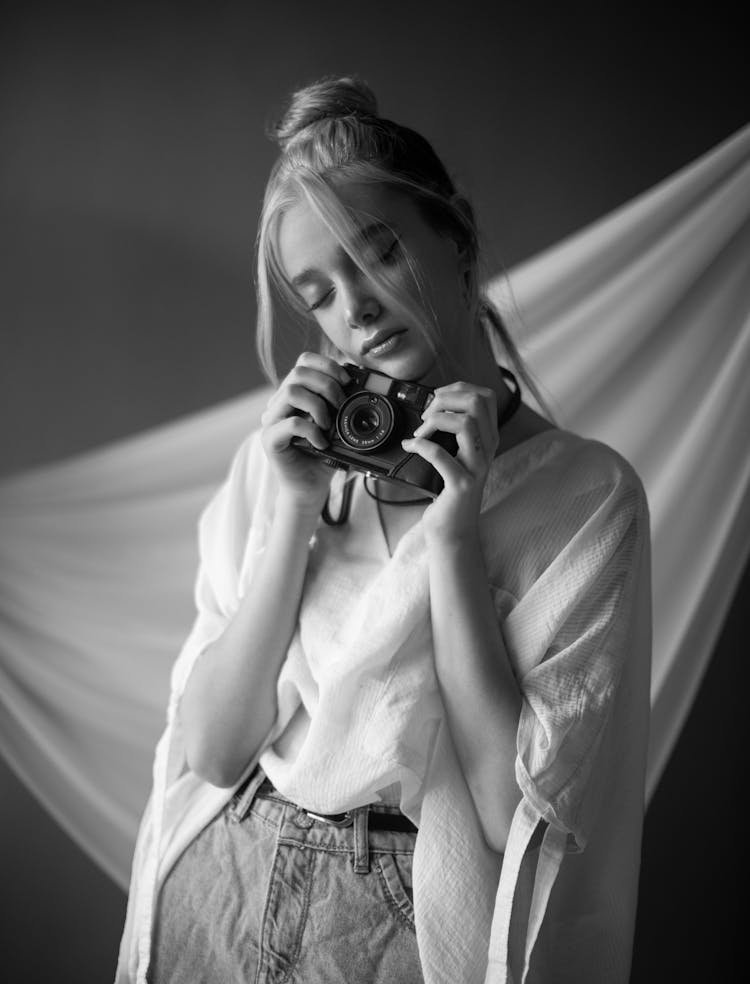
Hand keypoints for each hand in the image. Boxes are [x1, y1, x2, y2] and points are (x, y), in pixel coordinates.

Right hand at [261, 352, 350, 511]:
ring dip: (318, 406)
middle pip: (298, 372)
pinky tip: (322, 443)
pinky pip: (290, 423)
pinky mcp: (270, 439)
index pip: (304, 361)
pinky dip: (312, 431)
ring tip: (329, 425)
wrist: (308, 487)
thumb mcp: (338, 426)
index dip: (327, 365)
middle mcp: (279, 402)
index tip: (347, 381)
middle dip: (327, 385)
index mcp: (294, 393)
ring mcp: (271, 420)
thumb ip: (343, 405)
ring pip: (292, 392)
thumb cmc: (323, 456)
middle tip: (341, 406)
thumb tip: (364, 387)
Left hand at [401, 382, 498, 541]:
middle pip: (476, 403)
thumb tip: (433, 406)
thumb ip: (455, 434)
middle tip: (427, 415)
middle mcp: (488, 450)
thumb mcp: (459, 456)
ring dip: (435, 420)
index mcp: (489, 439)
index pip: (485, 396)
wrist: (453, 531)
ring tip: (420, 431)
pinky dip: (420, 445)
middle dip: (445, 400)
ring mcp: (476, 467)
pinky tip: (410, 446)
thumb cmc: (449, 492)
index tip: (438, 398)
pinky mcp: (460, 485)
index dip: (459, 388)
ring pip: (465, 423)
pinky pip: (439, 454)